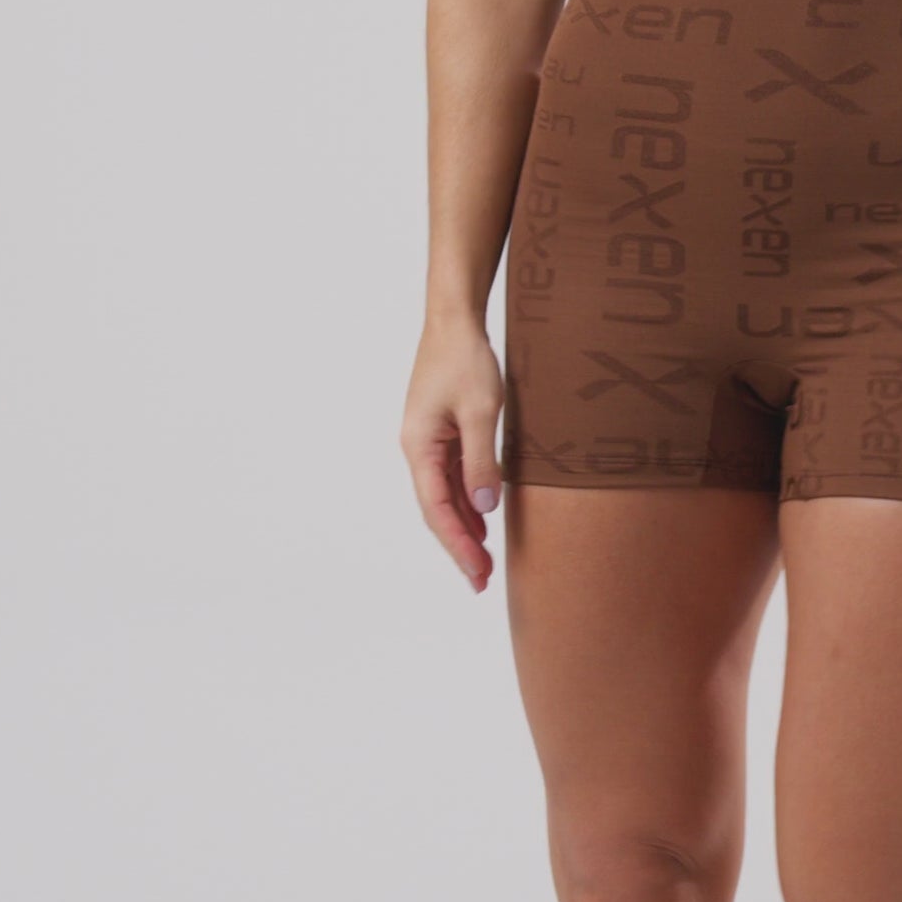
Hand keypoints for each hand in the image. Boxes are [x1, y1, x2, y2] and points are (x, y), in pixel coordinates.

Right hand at [401, 318, 506, 590]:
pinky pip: (451, 477)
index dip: (458, 545)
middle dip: (459, 546)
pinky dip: (466, 502)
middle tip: (481, 581)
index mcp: (419, 447)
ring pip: (444, 496)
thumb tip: (484, 507)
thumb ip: (482, 460)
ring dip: (463, 528)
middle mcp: (417, 449)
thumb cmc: (466, 360)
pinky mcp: (440, 433)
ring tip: (484, 561)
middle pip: (436, 510)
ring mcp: (427, 442)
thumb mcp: (482, 410)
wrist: (454, 320)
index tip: (477, 573)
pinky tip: (482, 520)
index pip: (437, 510)